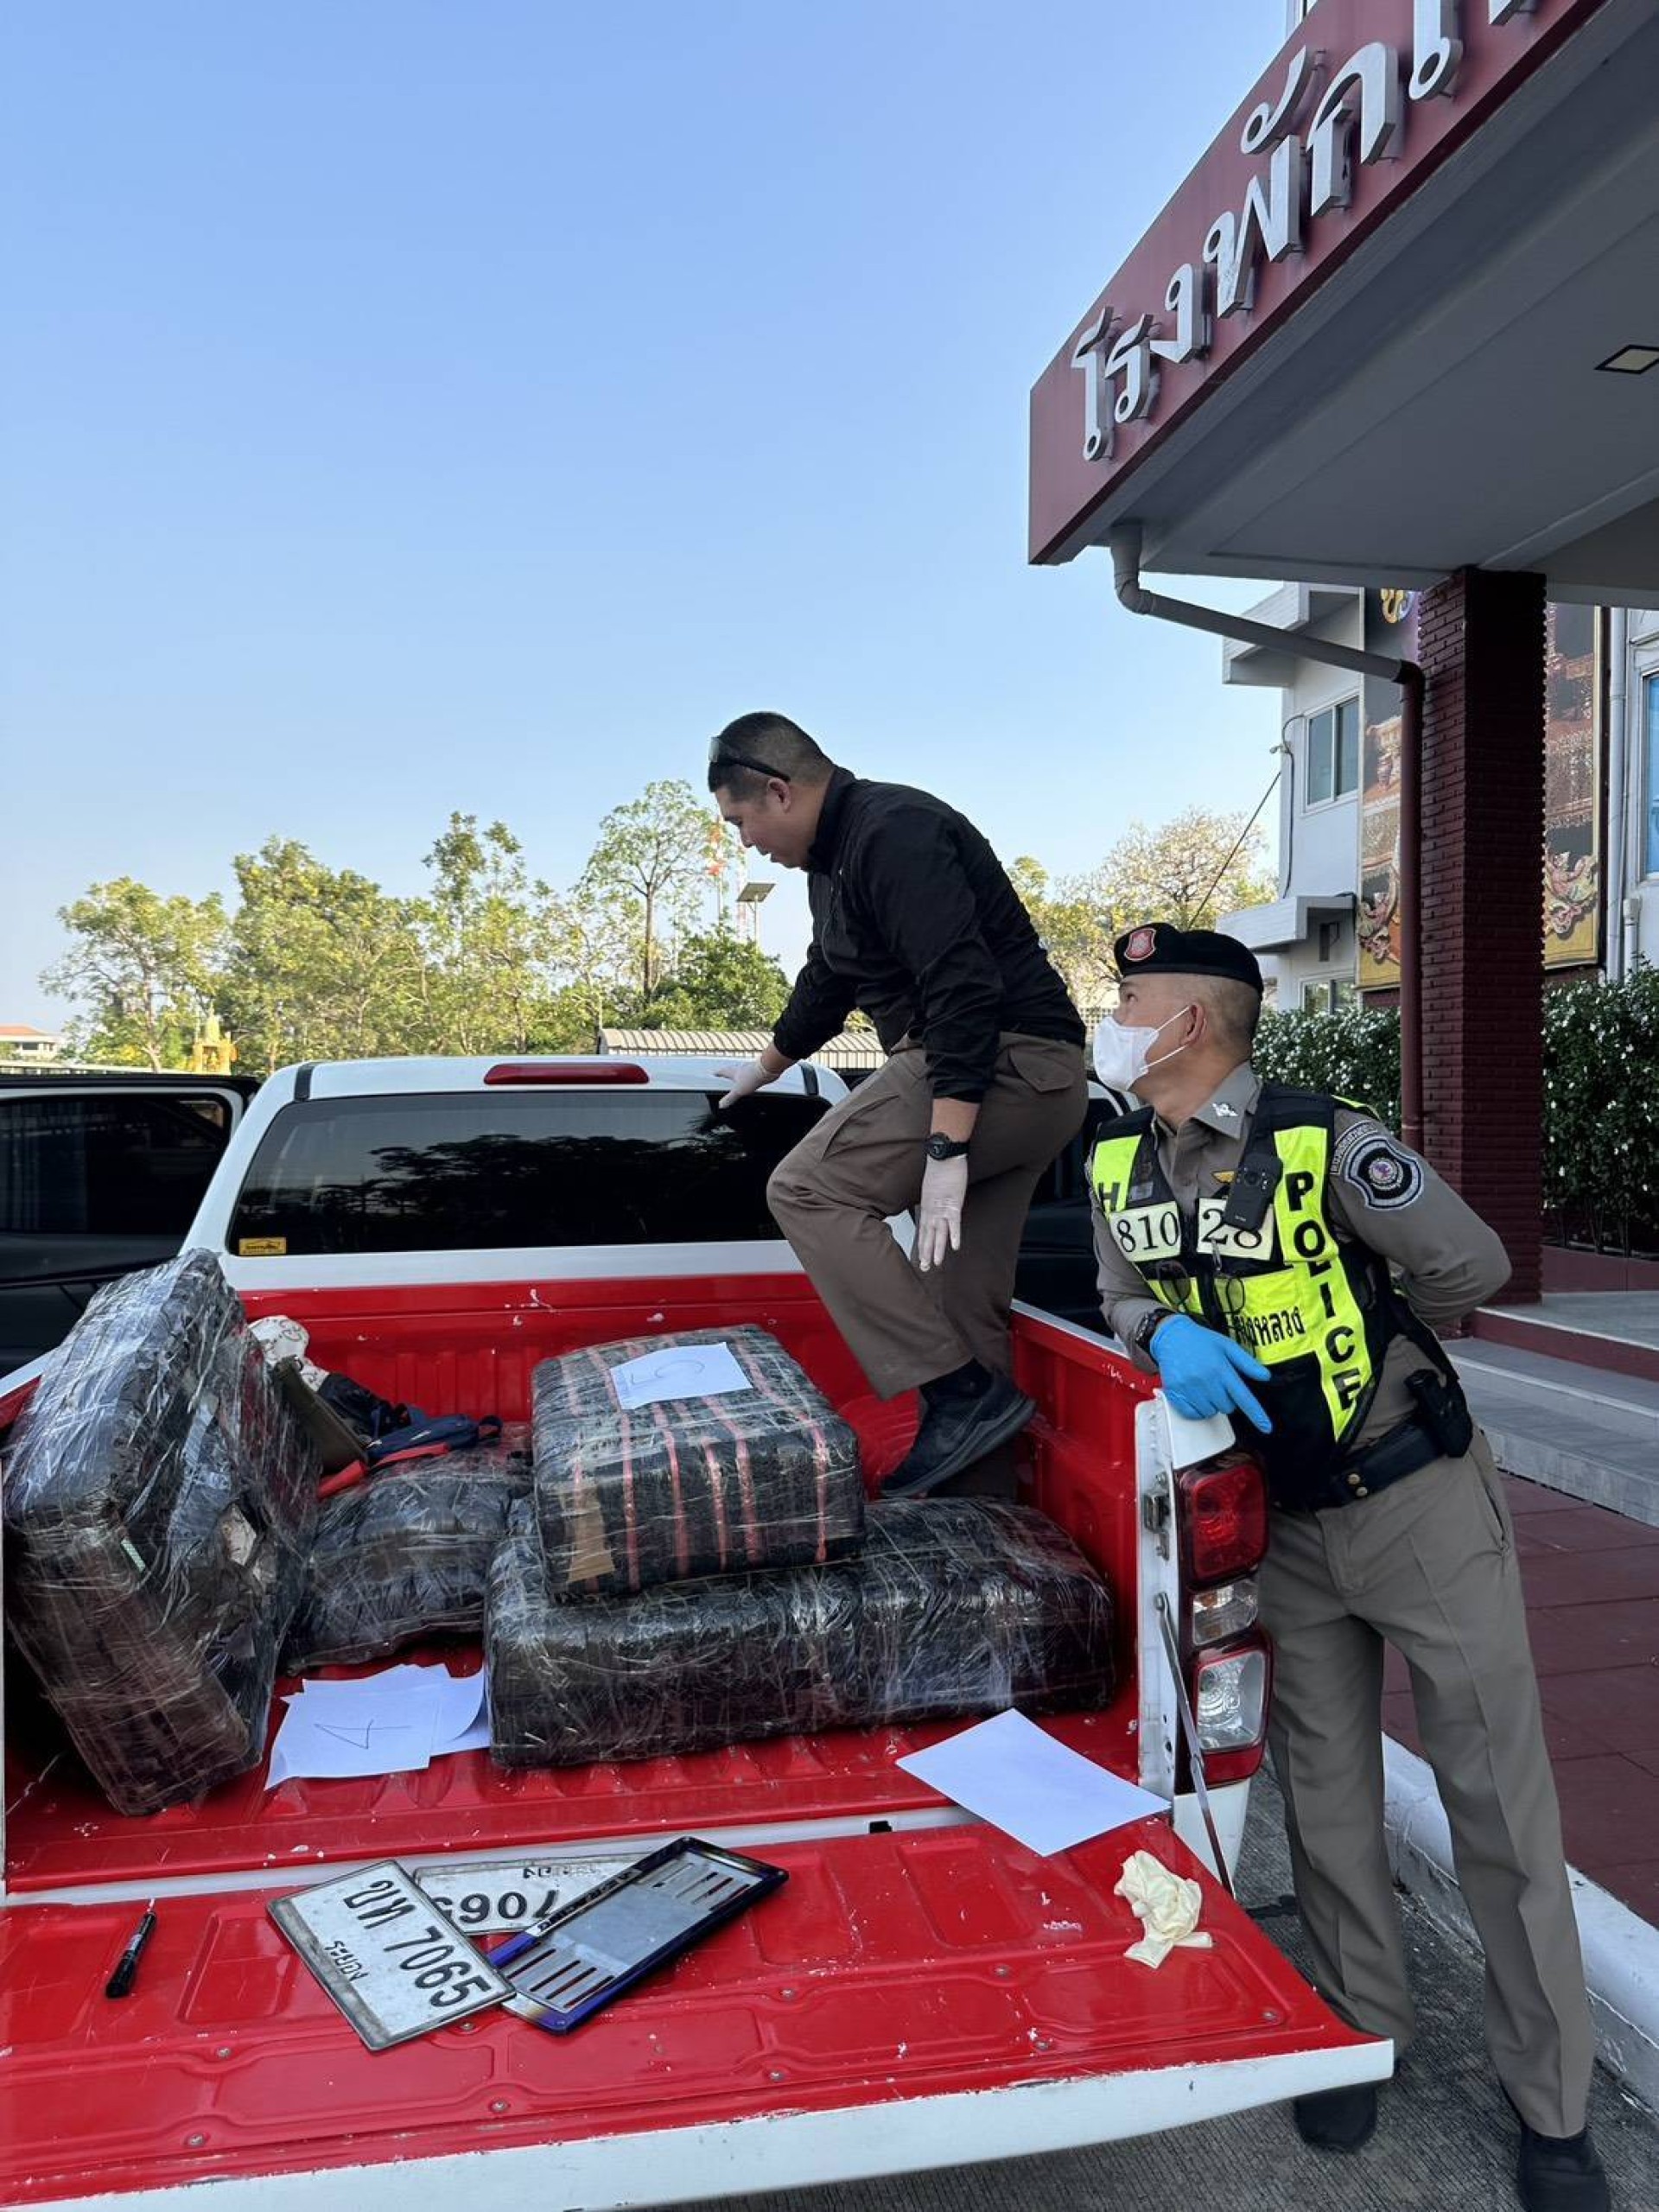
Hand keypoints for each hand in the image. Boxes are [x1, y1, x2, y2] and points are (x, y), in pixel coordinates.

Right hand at [717, 1056, 780, 1109]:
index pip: (723, 1072)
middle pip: (732, 1071)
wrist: (766, 1071)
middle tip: (726, 1075)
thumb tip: (721, 1105)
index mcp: (734, 1073)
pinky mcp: (758, 1073)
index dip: (718, 1073)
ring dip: (739, 1076)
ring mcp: (750, 1070)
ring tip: (738, 1080)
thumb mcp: (738, 1091)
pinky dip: (749, 1079)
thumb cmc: (752, 1077)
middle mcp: (741, 1070)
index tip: (715, 1073)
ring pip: (742, 1073)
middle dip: (729, 1074)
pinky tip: (752, 1082)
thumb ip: (730, 1098)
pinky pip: (751, 1076)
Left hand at [915, 1153, 968, 1271]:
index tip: (921, 1258)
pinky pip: (954, 1222)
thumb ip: (933, 1198)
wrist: (944, 1155)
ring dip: (937, 1249)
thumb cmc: (940, 1168)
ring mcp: (942, 1208)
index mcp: (926, 1206)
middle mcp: (931, 1210)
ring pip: (939, 1233)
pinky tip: (954, 1247)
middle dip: (926, 1253)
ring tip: (936, 1264)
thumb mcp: (932, 1187)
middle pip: (928, 1235)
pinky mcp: (954, 1203)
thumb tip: (935, 1203)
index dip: (922, 1245)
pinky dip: (954, 1235)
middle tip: (924, 1268)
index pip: (922, 1230)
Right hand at [1149, 1314, 1272, 1432]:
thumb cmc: (1201, 1341)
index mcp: (1222, 1369)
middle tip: (1217, 1383)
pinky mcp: (1176, 1393)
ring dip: (1211, 1404)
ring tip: (1204, 1386)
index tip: (1266, 1427)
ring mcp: (1190, 1388)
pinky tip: (1195, 1395)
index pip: (1243, 1398)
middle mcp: (1206, 1381)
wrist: (1172, 1336)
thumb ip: (1247, 1363)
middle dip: (1226, 1399)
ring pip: (1210, 1412)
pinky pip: (1192, 1414)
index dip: (1256, 1415)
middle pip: (1227, 1407)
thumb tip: (1265, 1376)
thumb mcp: (1228, 1346)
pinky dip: (1196, 1409)